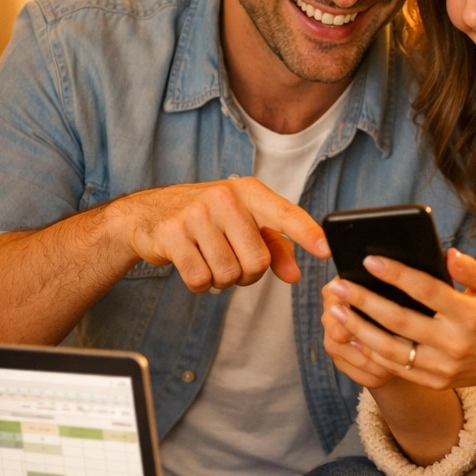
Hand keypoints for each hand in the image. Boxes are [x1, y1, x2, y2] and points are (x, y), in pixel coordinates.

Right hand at [112, 177, 329, 292]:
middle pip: (257, 262)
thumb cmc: (206, 219)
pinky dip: (199, 283)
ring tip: (209, 259)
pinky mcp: (172, 234)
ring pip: (229, 275)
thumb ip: (273, 247)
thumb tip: (295, 276)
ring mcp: (196, 214)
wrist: (148, 214)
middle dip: (248, 275)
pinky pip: (200, 280)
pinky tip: (191, 264)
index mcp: (248, 192)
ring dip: (222, 280)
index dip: (307, 234)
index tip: (326, 250)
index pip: (284, 214)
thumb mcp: (242, 223)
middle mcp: (224, 198)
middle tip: (231, 262)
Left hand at [323, 249, 475, 391]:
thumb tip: (448, 254)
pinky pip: (395, 368)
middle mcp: (455, 344)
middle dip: (364, 302)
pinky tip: (350, 335)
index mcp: (471, 315)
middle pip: (400, 321)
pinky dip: (369, 352)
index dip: (397, 275)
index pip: (427, 291)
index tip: (369, 260)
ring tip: (334, 311)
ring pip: (391, 349)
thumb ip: (471, 269)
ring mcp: (443, 367)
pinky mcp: (434, 381)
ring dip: (358, 329)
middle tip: (337, 285)